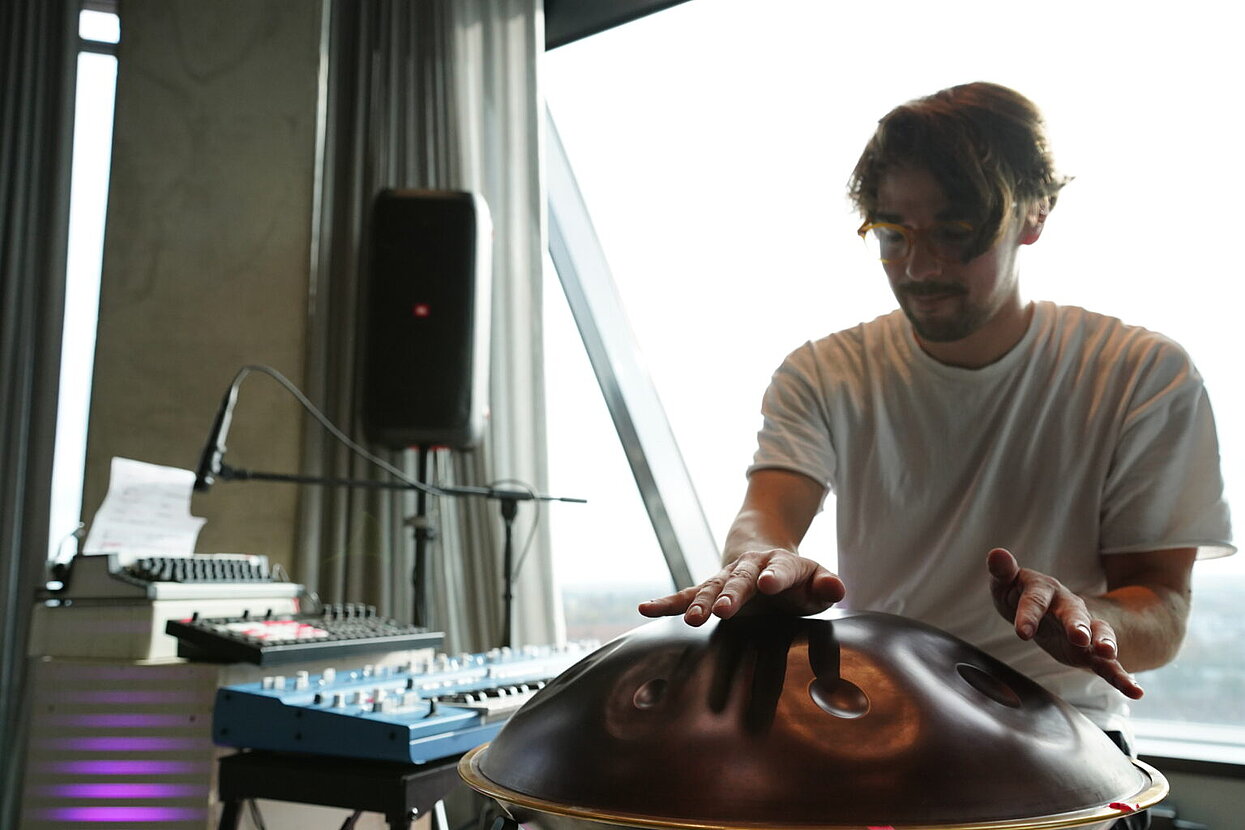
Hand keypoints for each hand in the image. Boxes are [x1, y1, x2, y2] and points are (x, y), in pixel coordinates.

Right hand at [638, 549, 845, 626]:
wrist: (767, 558)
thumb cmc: (799, 581)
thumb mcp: (818, 581)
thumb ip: (827, 585)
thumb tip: (837, 590)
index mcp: (782, 565)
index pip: (781, 569)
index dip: (776, 575)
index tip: (768, 584)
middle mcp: (751, 567)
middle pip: (740, 578)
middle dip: (731, 593)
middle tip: (723, 610)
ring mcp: (728, 577)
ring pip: (711, 587)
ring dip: (700, 602)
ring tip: (692, 619)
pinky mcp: (710, 589)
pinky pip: (686, 594)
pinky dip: (667, 603)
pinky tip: (645, 609)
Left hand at [986, 548, 1142, 698]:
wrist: (1048, 610)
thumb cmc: (1021, 595)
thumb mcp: (1008, 584)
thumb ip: (1003, 572)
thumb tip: (996, 554)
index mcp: (1045, 590)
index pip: (1036, 600)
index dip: (1029, 614)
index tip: (1023, 633)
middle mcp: (1069, 607)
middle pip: (1075, 613)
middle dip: (1076, 624)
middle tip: (1078, 636)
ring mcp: (1085, 628)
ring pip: (1099, 634)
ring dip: (1105, 642)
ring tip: (1109, 653)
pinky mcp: (1091, 651)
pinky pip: (1108, 664)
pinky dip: (1121, 677)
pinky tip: (1135, 692)